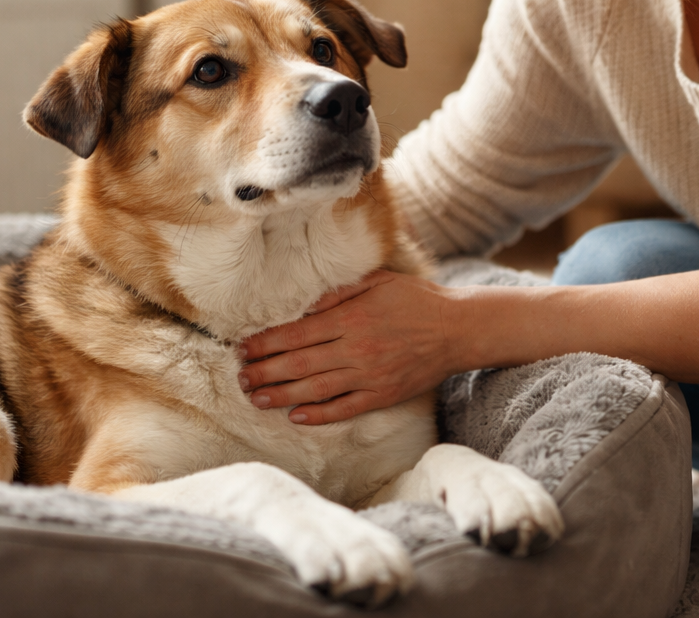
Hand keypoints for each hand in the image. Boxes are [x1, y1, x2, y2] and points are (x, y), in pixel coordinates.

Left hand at [236, 269, 457, 424]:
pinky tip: (296, 417)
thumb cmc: (416, 299)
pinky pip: (345, 409)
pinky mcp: (383, 395)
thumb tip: (304, 306)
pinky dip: (319, 415)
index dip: (265, 342)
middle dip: (264, 371)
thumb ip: (339, 293)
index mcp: (351, 318)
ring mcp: (369, 375)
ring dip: (281, 395)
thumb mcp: (377, 282)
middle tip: (239, 377)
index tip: (243, 348)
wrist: (458, 329)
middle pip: (298, 364)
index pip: (296, 333)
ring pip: (315, 390)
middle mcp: (356, 349)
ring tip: (256, 398)